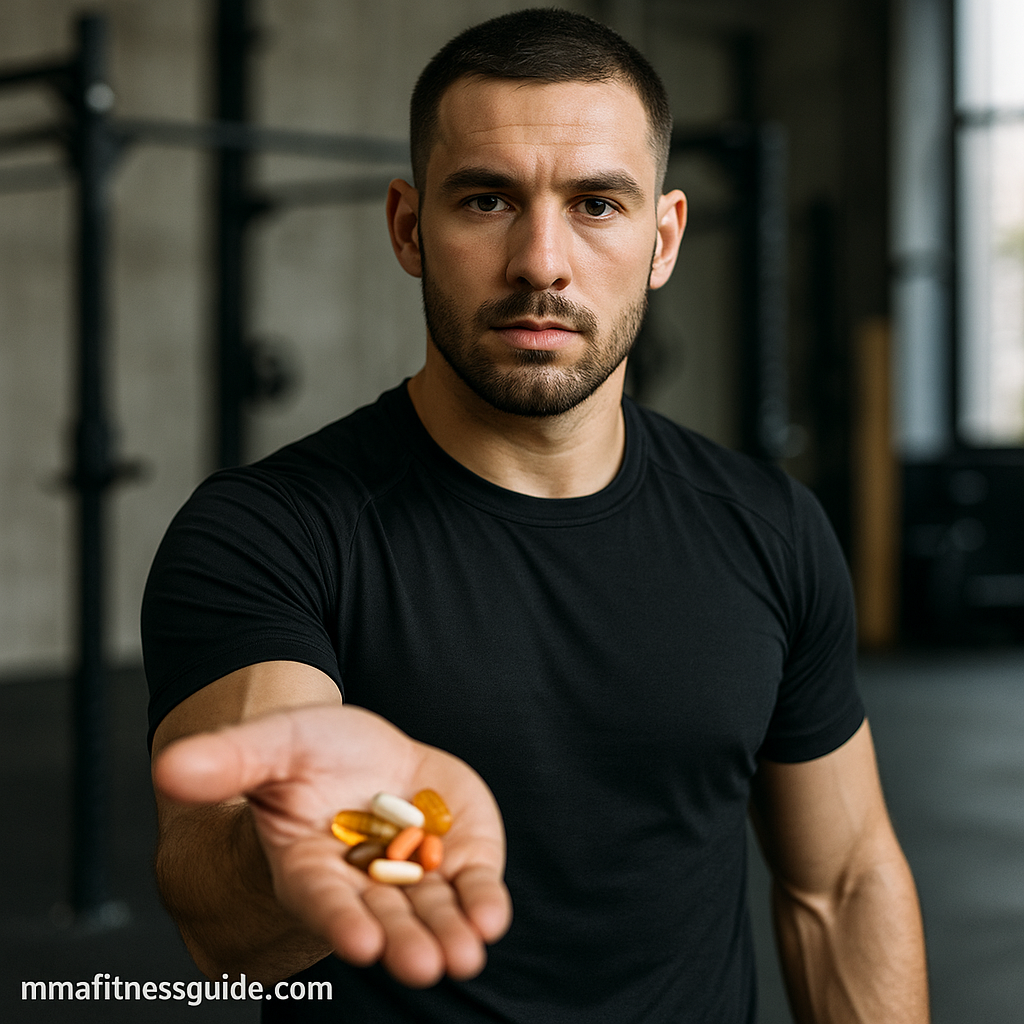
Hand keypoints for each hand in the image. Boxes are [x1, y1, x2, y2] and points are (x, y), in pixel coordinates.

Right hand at [152, 704, 510, 986]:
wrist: (368, 754)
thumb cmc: (313, 751)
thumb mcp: (275, 743)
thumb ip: (229, 760)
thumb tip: (167, 767)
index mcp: (310, 866)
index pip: (323, 899)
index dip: (340, 919)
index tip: (360, 942)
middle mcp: (364, 883)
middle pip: (384, 917)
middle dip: (404, 941)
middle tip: (424, 966)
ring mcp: (416, 873)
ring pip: (432, 913)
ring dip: (449, 935)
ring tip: (464, 955)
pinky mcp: (459, 857)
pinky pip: (472, 886)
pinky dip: (482, 902)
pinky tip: (490, 919)